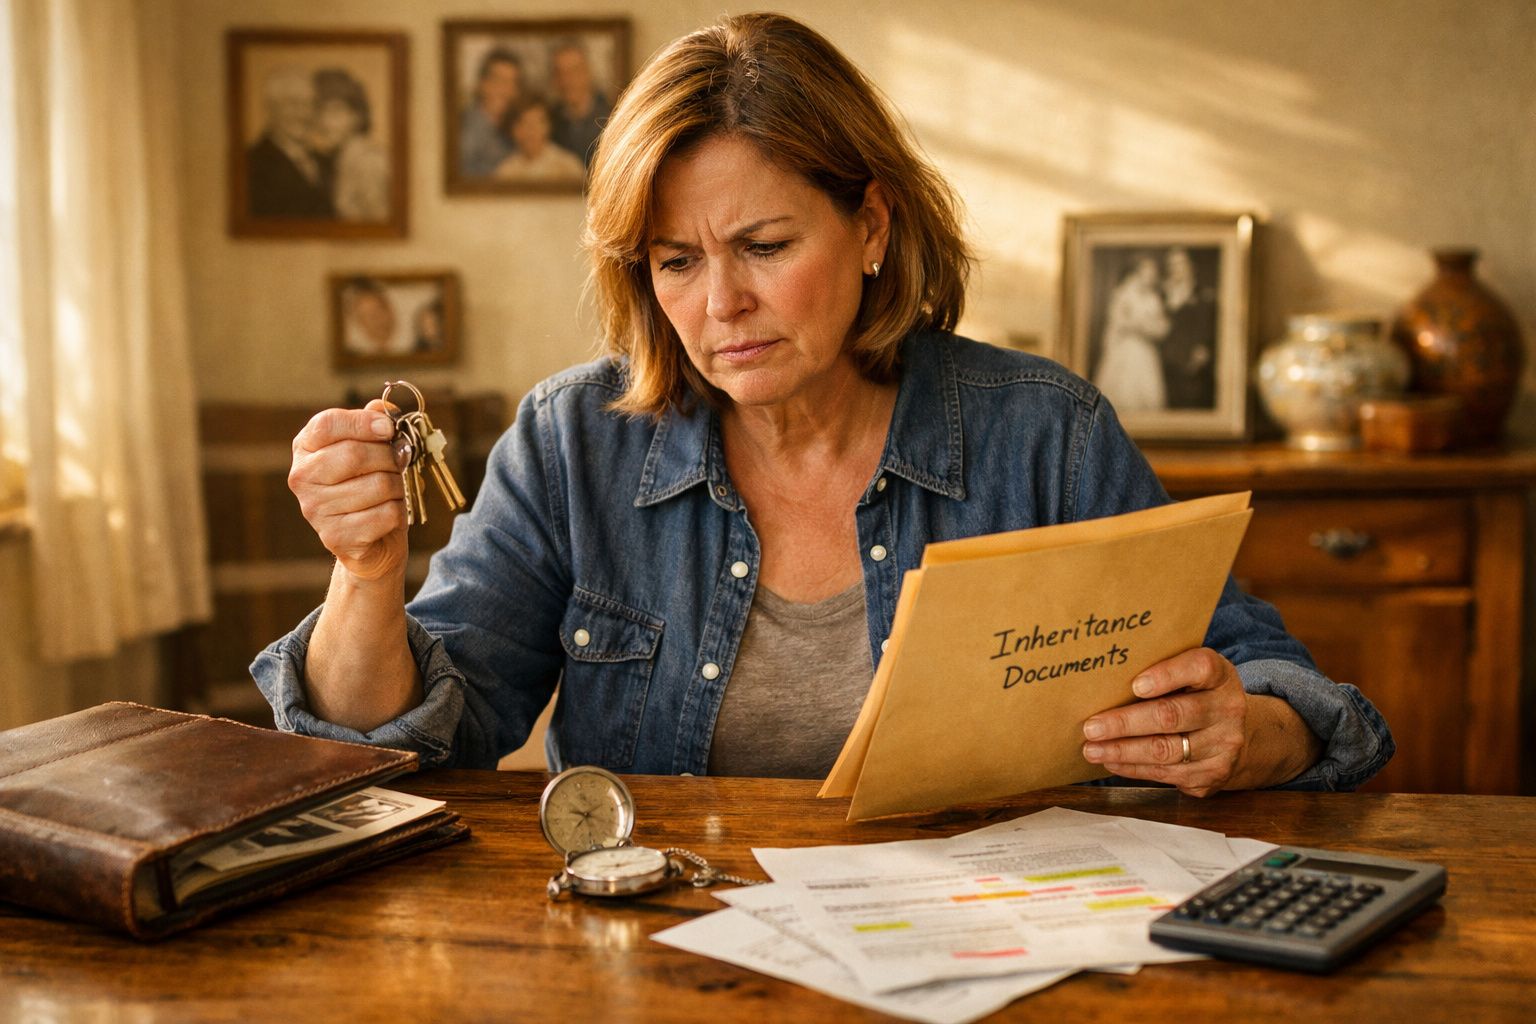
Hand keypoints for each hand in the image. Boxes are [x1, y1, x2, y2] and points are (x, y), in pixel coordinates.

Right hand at [289, 399, 408, 582]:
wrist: (374, 541)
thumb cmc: (372, 485)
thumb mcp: (373, 449)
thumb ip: (376, 422)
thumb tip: (384, 407)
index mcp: (306, 447)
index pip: (327, 424)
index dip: (363, 422)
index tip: (389, 428)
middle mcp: (302, 477)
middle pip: (355, 454)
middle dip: (389, 457)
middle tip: (400, 462)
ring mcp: (314, 509)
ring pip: (377, 485)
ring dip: (398, 487)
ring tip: (393, 491)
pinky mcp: (335, 536)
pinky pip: (385, 514)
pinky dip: (398, 512)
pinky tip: (388, 515)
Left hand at [1080, 647, 1248, 797]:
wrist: (1242, 735)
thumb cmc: (1198, 695)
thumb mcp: (1191, 674)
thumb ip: (1161, 669)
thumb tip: (1105, 679)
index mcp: (1220, 676)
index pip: (1198, 668)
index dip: (1167, 675)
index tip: (1136, 685)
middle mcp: (1227, 709)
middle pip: (1171, 716)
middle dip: (1126, 723)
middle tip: (1091, 727)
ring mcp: (1223, 745)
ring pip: (1165, 751)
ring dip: (1123, 751)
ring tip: (1092, 749)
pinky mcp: (1213, 774)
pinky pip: (1167, 774)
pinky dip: (1134, 768)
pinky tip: (1112, 761)